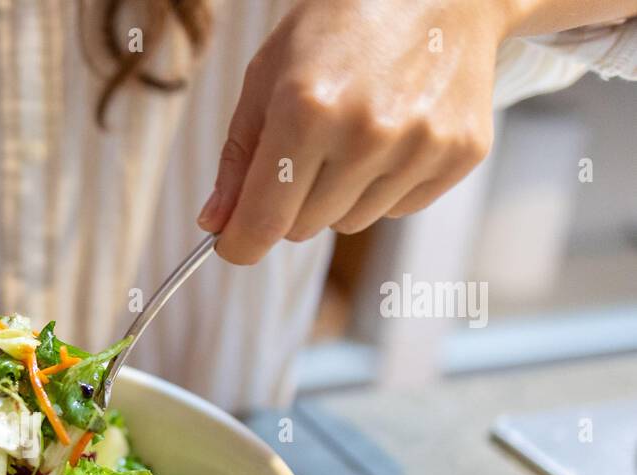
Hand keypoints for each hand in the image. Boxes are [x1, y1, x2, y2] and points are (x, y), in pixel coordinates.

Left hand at [198, 0, 504, 264]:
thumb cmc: (338, 26)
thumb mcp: (267, 77)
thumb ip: (238, 157)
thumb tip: (216, 223)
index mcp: (307, 110)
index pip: (264, 221)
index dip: (240, 245)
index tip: (232, 245)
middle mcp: (367, 133)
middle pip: (304, 228)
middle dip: (291, 203)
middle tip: (304, 150)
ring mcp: (420, 146)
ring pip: (350, 223)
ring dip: (339, 195)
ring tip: (353, 132)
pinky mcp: (461, 153)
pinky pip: (398, 209)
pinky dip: (385, 185)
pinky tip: (392, 133)